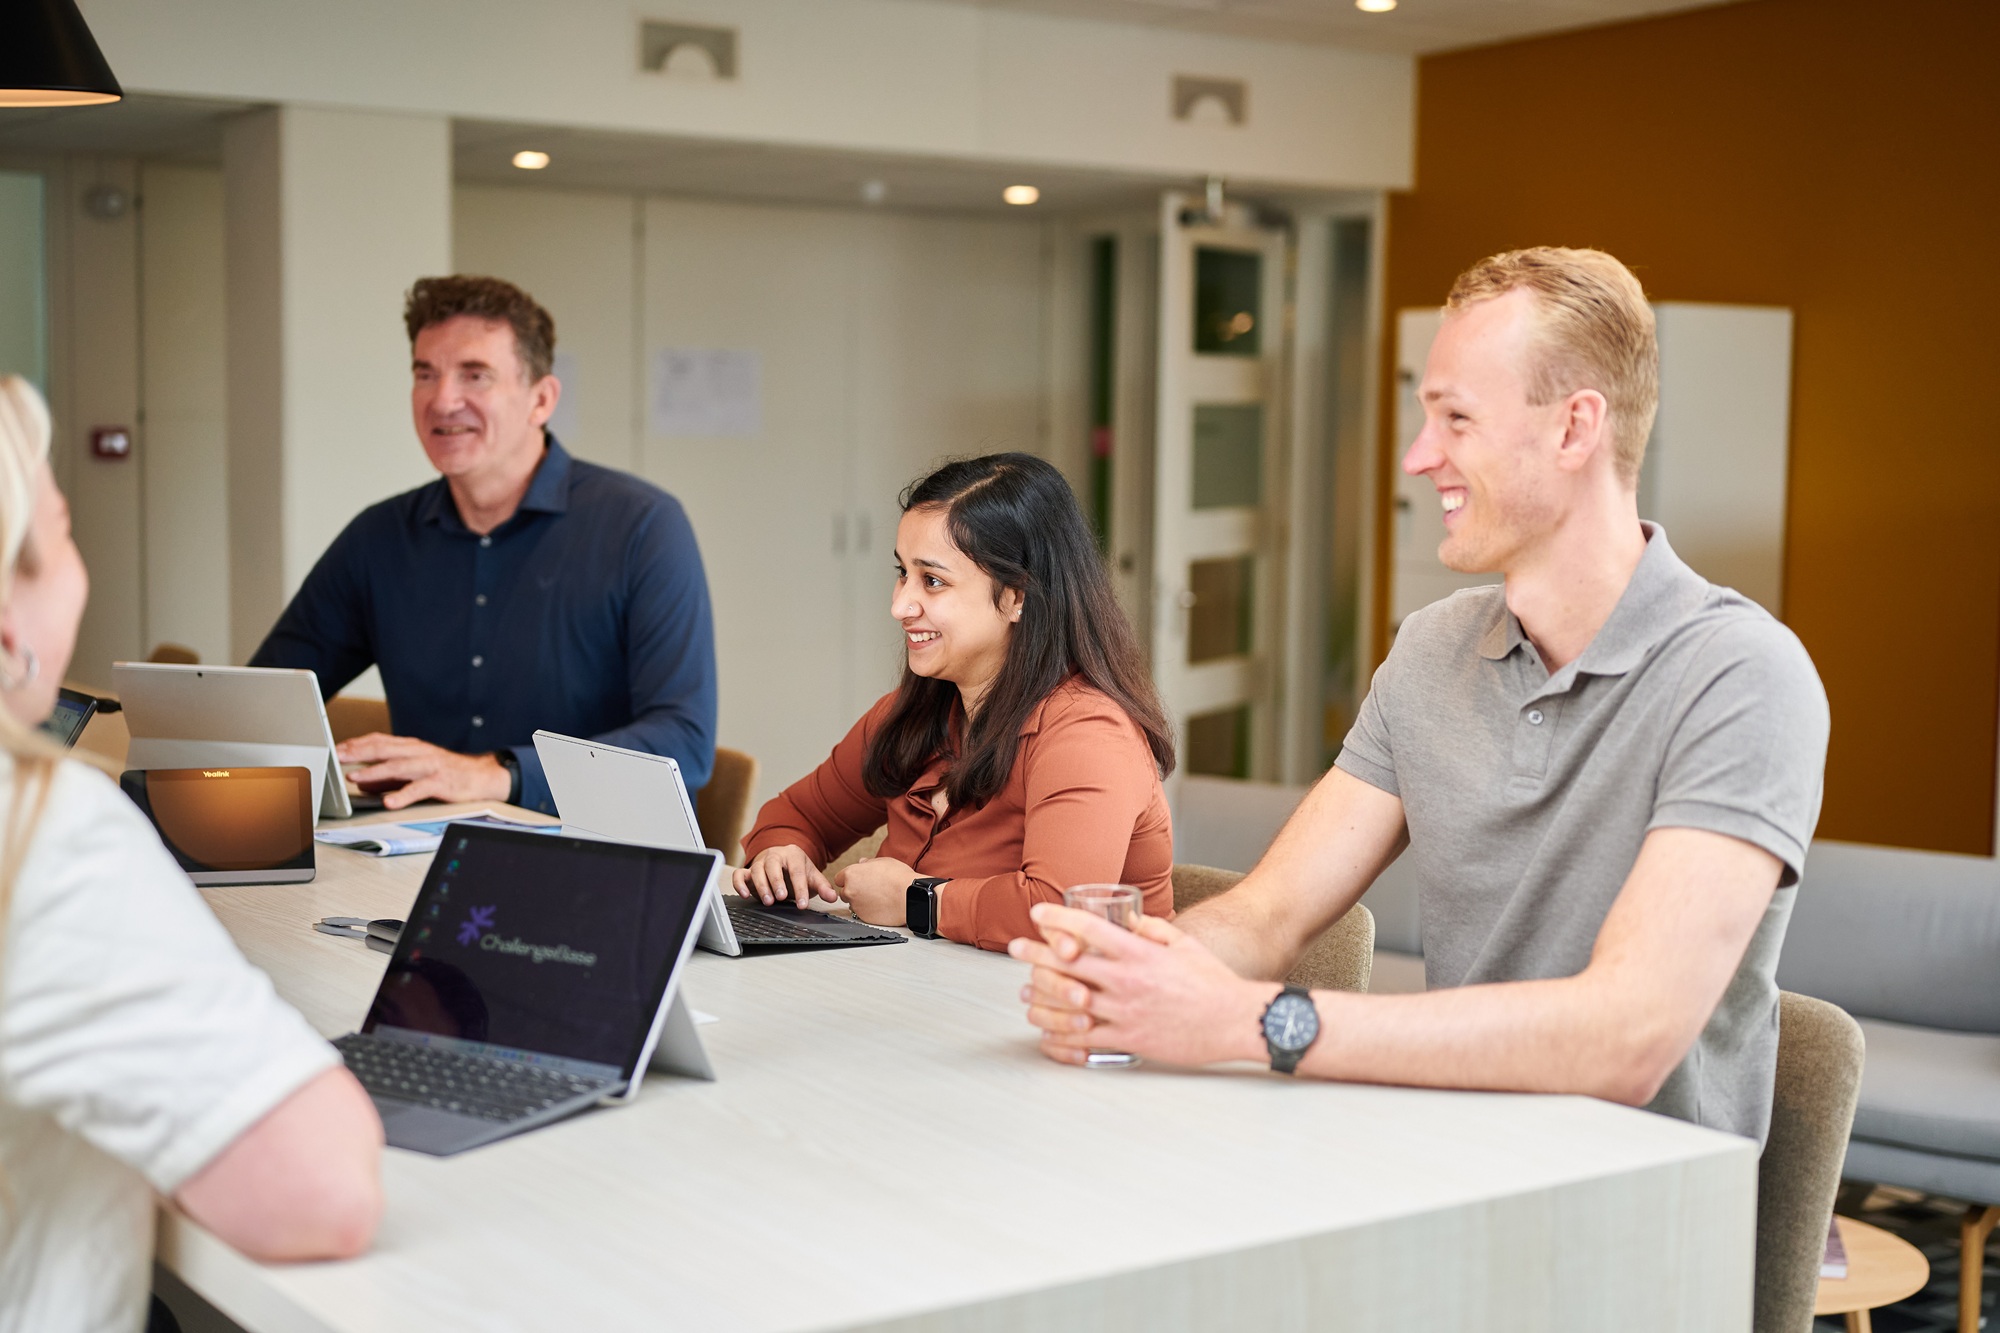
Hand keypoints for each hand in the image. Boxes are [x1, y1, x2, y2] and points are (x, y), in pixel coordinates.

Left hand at [336, 734, 509, 809]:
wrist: (482, 776)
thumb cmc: (447, 773)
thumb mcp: (413, 772)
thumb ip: (387, 777)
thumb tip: (361, 782)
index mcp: (411, 747)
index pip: (379, 741)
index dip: (356, 744)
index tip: (336, 748)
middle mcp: (418, 753)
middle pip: (384, 749)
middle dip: (358, 752)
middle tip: (337, 757)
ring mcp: (430, 766)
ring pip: (398, 766)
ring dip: (374, 771)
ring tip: (355, 777)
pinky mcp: (441, 783)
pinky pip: (419, 789)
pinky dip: (402, 795)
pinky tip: (388, 802)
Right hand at [732, 844, 834, 906]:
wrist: (782, 863)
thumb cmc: (797, 871)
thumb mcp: (811, 877)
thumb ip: (822, 887)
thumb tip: (833, 897)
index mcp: (793, 854)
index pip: (797, 871)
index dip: (800, 888)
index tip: (803, 904)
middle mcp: (775, 855)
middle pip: (773, 865)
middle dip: (777, 882)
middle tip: (782, 898)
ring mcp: (759, 862)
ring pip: (756, 870)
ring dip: (762, 886)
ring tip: (769, 902)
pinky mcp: (747, 870)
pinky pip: (739, 874)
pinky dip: (740, 884)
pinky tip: (745, 895)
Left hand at [833, 857, 918, 926]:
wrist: (909, 896)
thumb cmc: (899, 878)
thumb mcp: (883, 861)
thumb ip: (868, 862)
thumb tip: (862, 862)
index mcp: (851, 874)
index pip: (839, 878)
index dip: (849, 879)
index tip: (858, 880)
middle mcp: (849, 890)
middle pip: (844, 892)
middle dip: (854, 891)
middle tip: (870, 889)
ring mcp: (856, 906)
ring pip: (853, 904)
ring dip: (861, 902)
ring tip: (878, 898)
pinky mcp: (864, 918)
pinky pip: (862, 914)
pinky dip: (869, 911)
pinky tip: (881, 905)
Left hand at [1008, 904, 1273, 1068]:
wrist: (1236, 1021)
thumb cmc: (1213, 982)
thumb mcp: (1183, 944)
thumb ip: (1151, 931)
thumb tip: (1127, 922)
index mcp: (1139, 953)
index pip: (1088, 929)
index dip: (1057, 919)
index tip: (1038, 914)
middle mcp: (1126, 981)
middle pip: (1067, 964)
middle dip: (1035, 954)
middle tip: (1016, 948)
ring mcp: (1125, 1013)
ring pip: (1068, 1003)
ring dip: (1041, 996)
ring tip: (1025, 992)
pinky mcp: (1129, 1039)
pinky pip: (1083, 1040)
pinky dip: (1060, 1035)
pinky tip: (1046, 1031)